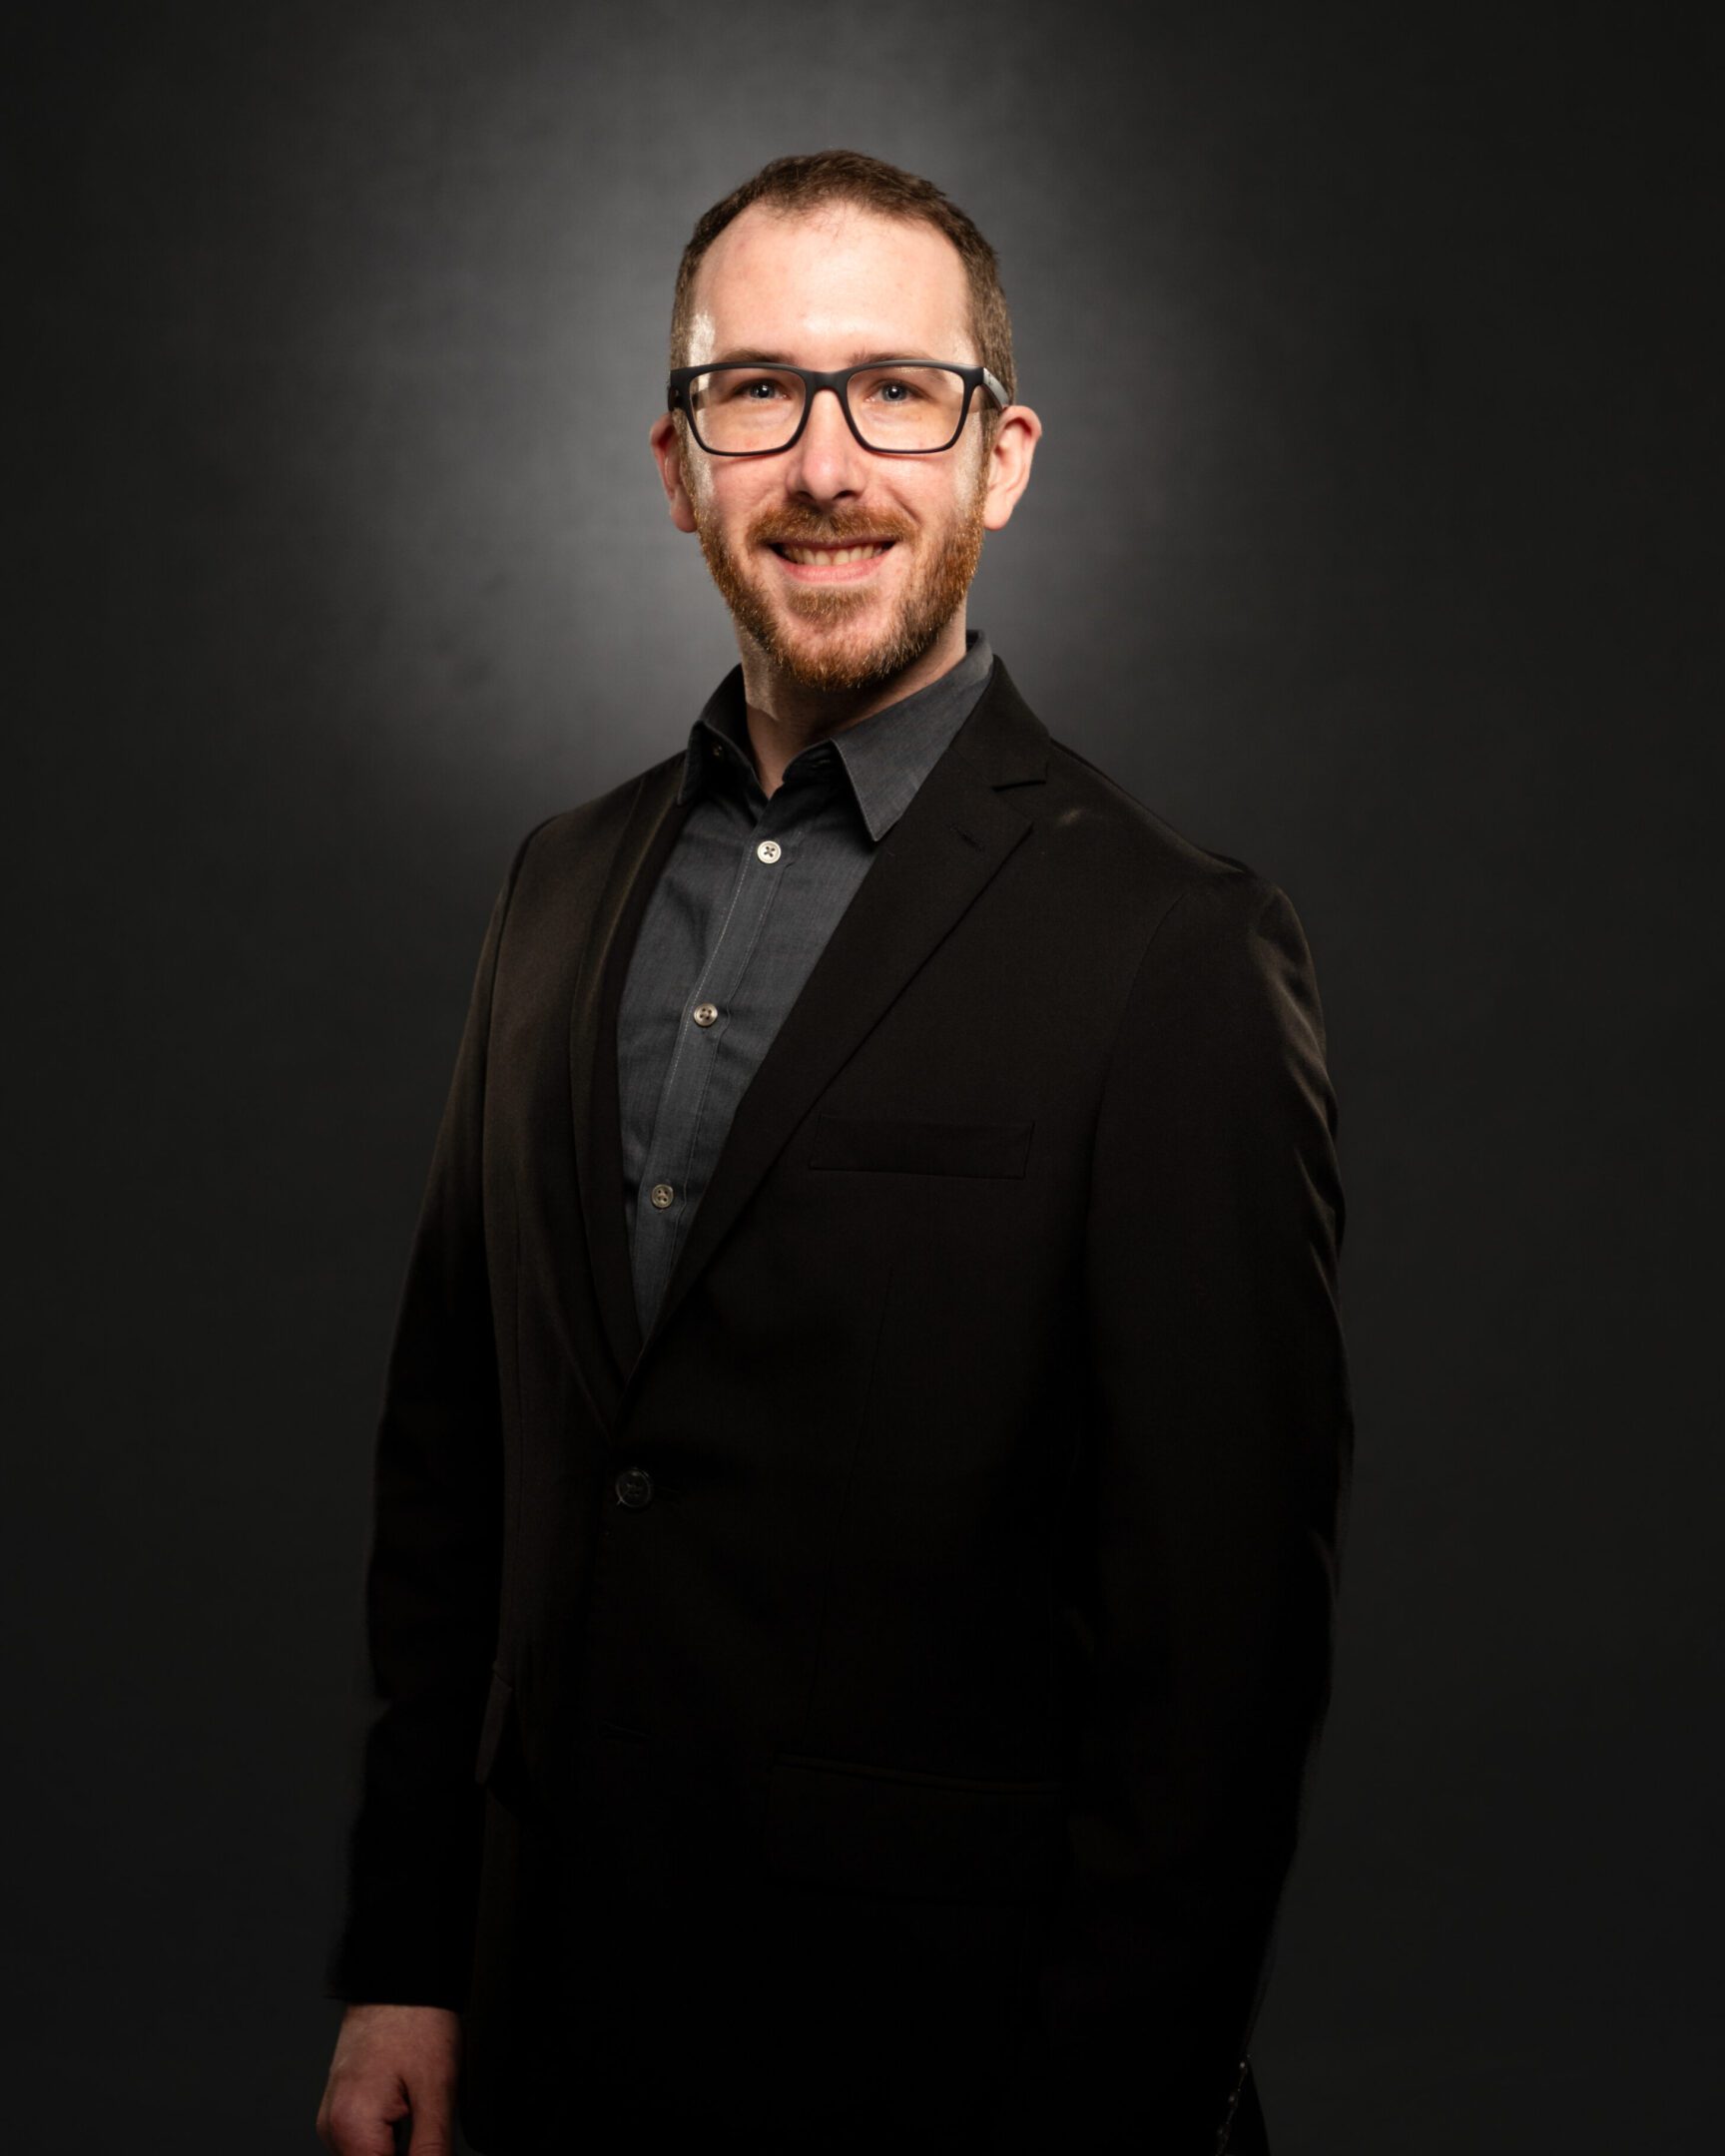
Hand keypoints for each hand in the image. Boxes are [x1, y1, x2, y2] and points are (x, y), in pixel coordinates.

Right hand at [314, 2002, 461, 2154]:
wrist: (399, 1976)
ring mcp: (334, 2116)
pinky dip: (389, 2136)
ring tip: (418, 2109)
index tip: (430, 2149)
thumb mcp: (436, 2090)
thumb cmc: (416, 2019)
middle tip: (426, 2121)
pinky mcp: (342, 2107)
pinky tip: (408, 2109)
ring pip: (370, 2155)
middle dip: (405, 2154)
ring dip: (397, 2148)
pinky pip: (365, 2139)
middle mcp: (332, 2127)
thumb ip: (431, 2149)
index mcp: (350, 2127)